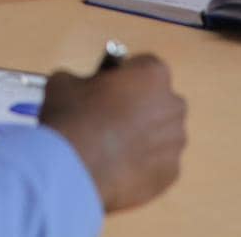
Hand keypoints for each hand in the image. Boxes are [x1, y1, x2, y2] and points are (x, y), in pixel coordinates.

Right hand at [38, 54, 185, 212]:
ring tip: (113, 150)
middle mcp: (173, 105)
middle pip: (160, 102)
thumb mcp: (65, 82)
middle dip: (141, 108)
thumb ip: (82, 81)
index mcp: (153, 74)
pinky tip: (117, 169)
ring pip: (161, 137)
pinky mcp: (170, 174)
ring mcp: (175, 142)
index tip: (110, 89)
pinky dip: (142, 167)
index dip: (126, 77)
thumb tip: (78, 89)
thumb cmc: (72, 116)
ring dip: (144, 139)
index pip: (146, 67)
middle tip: (113, 119)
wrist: (74, 168)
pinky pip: (157, 165)